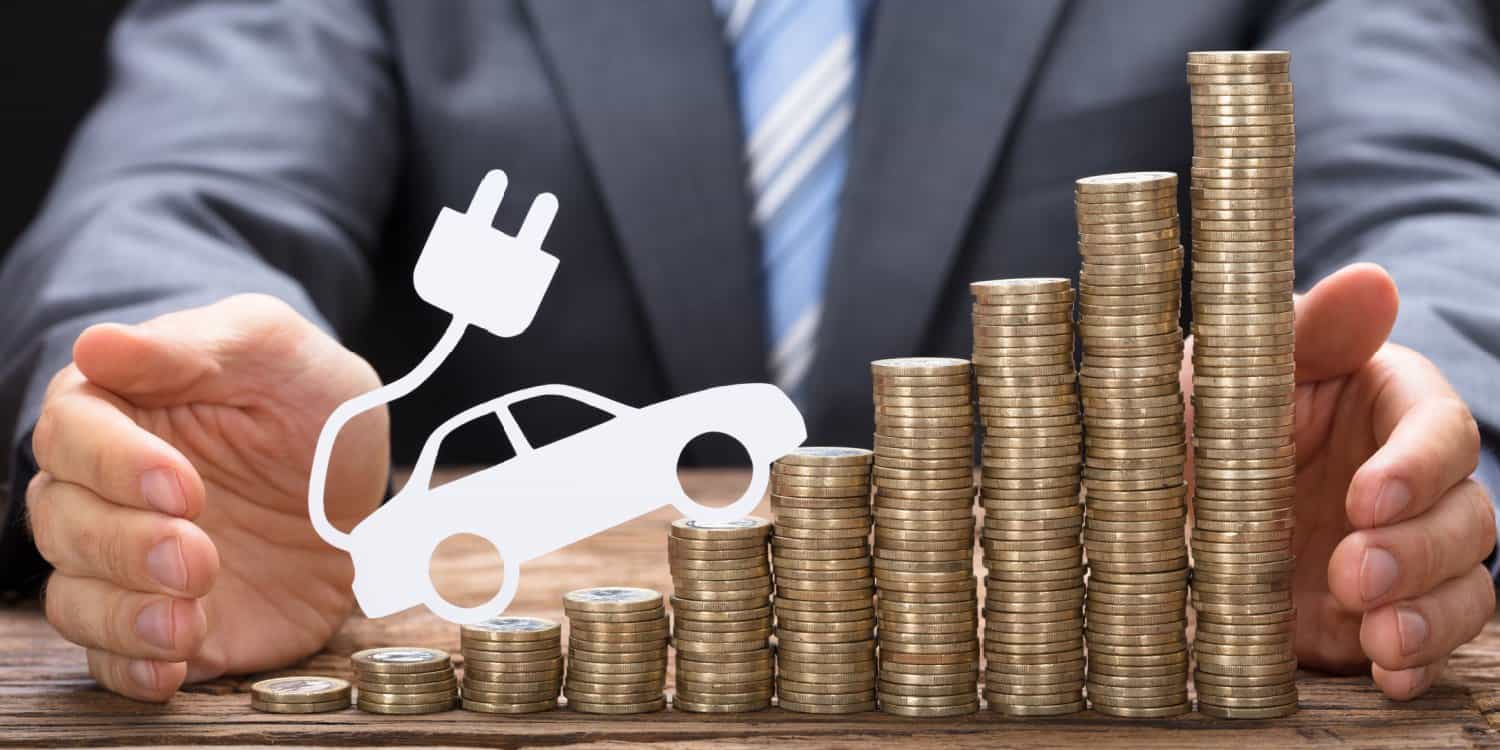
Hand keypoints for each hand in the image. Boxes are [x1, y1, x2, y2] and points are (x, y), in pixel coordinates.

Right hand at [26, 294, 386, 701]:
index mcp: (118, 409)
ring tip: (187, 620)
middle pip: (62, 522)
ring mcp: (132, 562)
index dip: (116, 465)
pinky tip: (170, 670)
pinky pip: (113, 659)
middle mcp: (106, 490)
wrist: (357, 476)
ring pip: (75, 597)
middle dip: (124, 547)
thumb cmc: (306, 396)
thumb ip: (194, 349)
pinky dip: (131, 670)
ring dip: (122, 616)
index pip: (72, 435)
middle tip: (198, 559)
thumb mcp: (274, 350)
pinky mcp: (166, 620)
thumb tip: (99, 344)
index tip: (183, 488)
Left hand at [1183, 263, 1496, 700]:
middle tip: (1354, 571)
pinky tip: (1391, 675)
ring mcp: (1401, 553)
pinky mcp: (1381, 617)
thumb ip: (1304, 332)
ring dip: (1431, 614)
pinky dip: (1419, 663)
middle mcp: (1407, 482)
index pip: (1440, 430)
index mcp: (1385, 407)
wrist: (1152, 514)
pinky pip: (1433, 643)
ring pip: (1469, 582)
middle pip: (1470, 514)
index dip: (1417, 466)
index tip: (1367, 496)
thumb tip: (1372, 281)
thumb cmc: (1199, 418)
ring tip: (1377, 634)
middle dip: (1420, 549)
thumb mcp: (1229, 370)